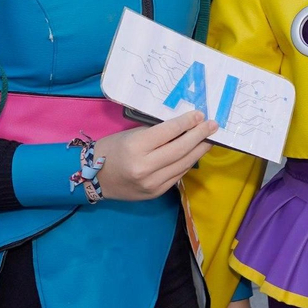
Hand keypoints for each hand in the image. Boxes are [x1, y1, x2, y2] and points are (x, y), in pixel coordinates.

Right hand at [90, 110, 217, 201]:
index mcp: (136, 147)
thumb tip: (184, 126)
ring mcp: (152, 183)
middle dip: (200, 135)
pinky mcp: (156, 192)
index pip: (169, 132)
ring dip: (199, 150)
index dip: (187, 122)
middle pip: (180, 149)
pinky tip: (195, 153)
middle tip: (213, 125)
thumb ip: (157, 132)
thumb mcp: (131, 134)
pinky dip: (188, 162)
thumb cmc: (112, 149)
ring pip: (183, 164)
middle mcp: (145, 167)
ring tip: (209, 139)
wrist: (94, 178)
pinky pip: (178, 175)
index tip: (200, 115)